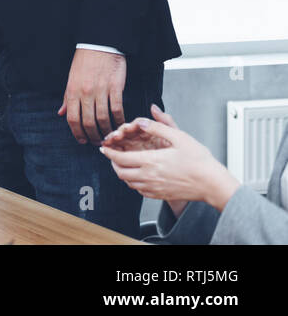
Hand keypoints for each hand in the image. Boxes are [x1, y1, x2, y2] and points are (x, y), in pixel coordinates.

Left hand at [57, 48, 126, 144]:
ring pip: (103, 118)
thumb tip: (61, 113)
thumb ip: (67, 98)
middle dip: (92, 136)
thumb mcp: (71, 79)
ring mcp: (101, 90)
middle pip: (88, 122)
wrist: (99, 45)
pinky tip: (119, 125)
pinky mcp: (115, 87)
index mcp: (73, 91)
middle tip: (97, 142)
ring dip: (106, 131)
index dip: (77, 133)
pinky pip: (117, 108)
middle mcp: (86, 93)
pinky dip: (119, 120)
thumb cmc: (84, 62)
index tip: (82, 140)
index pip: (72, 119)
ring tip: (108, 136)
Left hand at [100, 107, 241, 210]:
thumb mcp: (179, 137)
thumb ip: (157, 127)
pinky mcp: (160, 195)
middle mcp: (149, 177)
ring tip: (124, 164)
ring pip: (128, 183)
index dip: (109, 153)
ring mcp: (154, 188)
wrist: (213, 184)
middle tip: (112, 155)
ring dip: (122, 173)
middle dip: (113, 163)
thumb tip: (141, 120)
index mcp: (151, 161)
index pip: (120, 158)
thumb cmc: (199, 160)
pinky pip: (139, 190)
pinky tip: (138, 175)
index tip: (104, 148)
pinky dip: (133, 182)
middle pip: (120, 172)